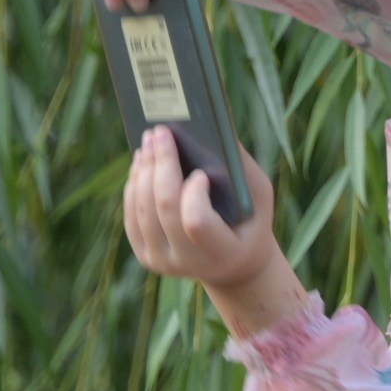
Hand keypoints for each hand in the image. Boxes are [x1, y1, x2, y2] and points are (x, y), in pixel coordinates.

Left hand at [124, 130, 286, 293]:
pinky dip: (134, 186)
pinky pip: (132, 217)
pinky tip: (141, 164)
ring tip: (149, 142)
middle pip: (165, 209)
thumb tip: (212, 126)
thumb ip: (241, 167)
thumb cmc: (250, 221)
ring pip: (143, 210)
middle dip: (162, 165)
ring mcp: (162, 262)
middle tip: (160, 133)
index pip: (196, 222)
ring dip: (144, 170)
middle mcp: (188, 262)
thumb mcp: (258, 197)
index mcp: (222, 252)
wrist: (233, 264)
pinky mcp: (145, 256)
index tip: (201, 174)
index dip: (193, 194)